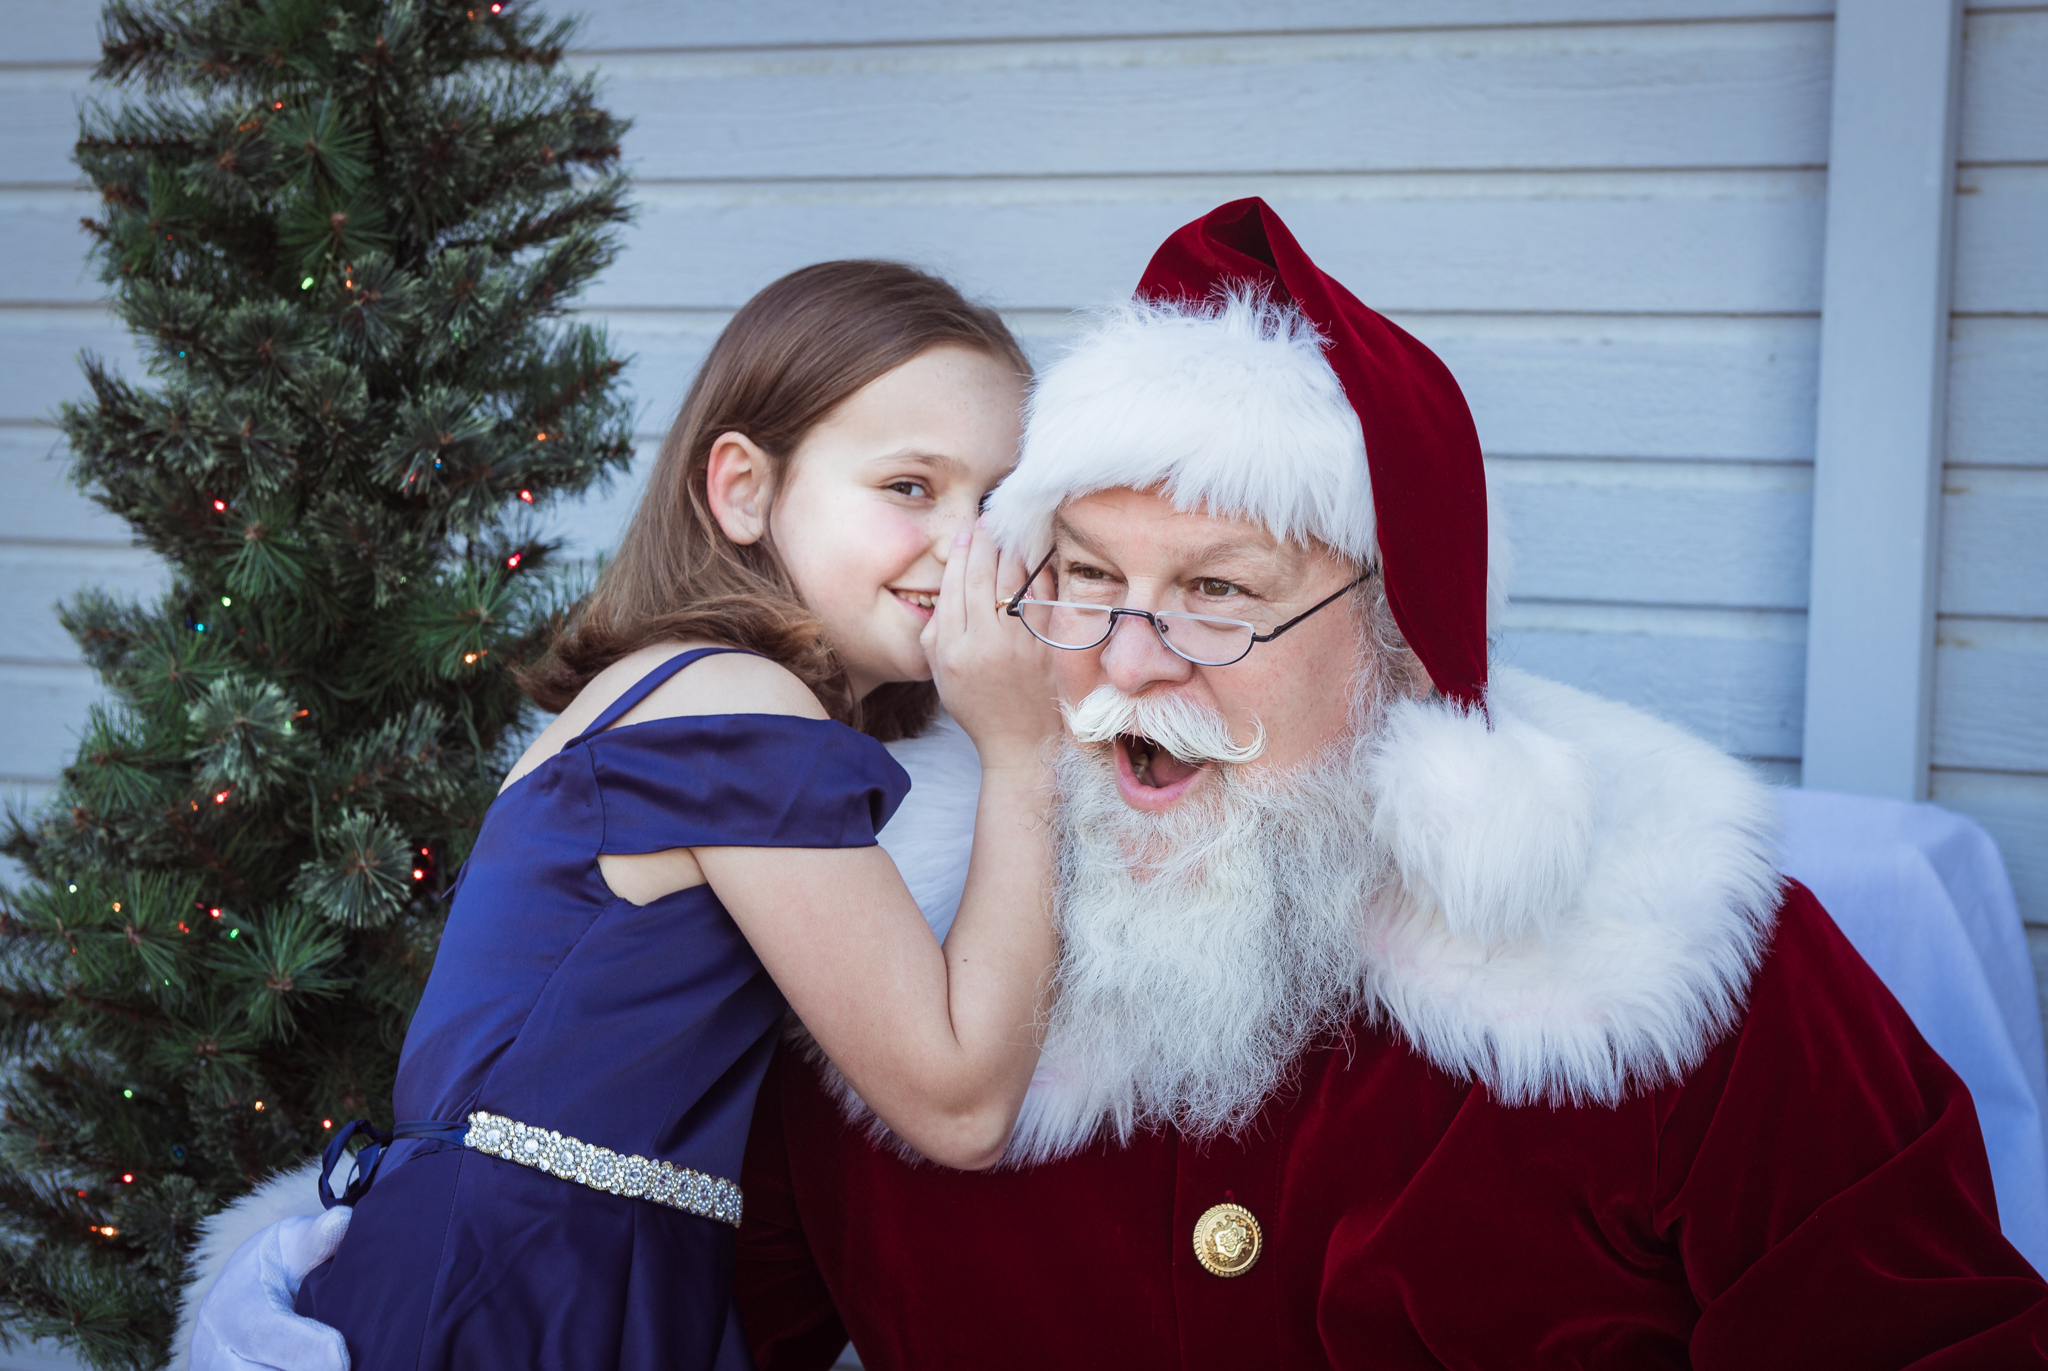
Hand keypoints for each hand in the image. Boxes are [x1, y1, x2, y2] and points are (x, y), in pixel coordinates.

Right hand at [189, 1208, 351, 1370]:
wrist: (234, 1300)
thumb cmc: (274, 1269)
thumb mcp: (292, 1244)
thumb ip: (317, 1239)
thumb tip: (342, 1222)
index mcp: (236, 1310)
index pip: (265, 1335)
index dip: (306, 1351)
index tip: (343, 1357)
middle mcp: (218, 1354)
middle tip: (351, 1368)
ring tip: (346, 1368)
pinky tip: (329, 1370)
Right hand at [920, 520, 1059, 770]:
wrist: (1020, 744)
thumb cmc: (977, 707)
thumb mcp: (941, 674)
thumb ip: (934, 632)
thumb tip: (945, 584)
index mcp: (954, 650)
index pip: (955, 587)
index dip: (960, 555)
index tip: (965, 534)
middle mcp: (986, 644)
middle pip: (983, 577)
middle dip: (985, 542)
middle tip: (989, 519)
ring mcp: (1021, 645)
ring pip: (1014, 581)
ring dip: (1011, 548)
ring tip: (1009, 529)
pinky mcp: (1049, 647)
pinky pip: (1043, 598)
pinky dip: (1039, 572)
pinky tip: (1036, 555)